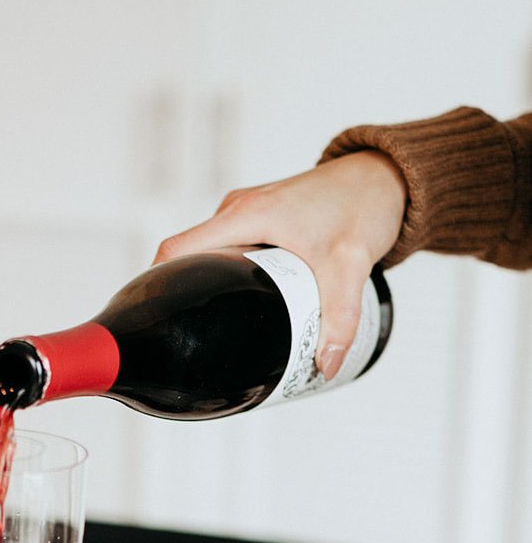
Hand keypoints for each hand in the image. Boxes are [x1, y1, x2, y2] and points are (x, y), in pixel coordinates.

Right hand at [154, 151, 407, 376]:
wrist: (385, 177)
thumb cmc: (364, 203)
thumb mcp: (350, 265)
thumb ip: (339, 318)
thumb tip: (325, 365)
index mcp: (245, 214)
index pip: (176, 250)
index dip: (157, 283)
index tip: (158, 318)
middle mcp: (238, 211)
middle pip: (189, 258)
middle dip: (188, 295)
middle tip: (194, 336)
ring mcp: (248, 215)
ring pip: (212, 256)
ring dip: (213, 286)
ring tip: (219, 327)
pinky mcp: (262, 221)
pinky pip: (232, 251)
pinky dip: (233, 276)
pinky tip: (246, 305)